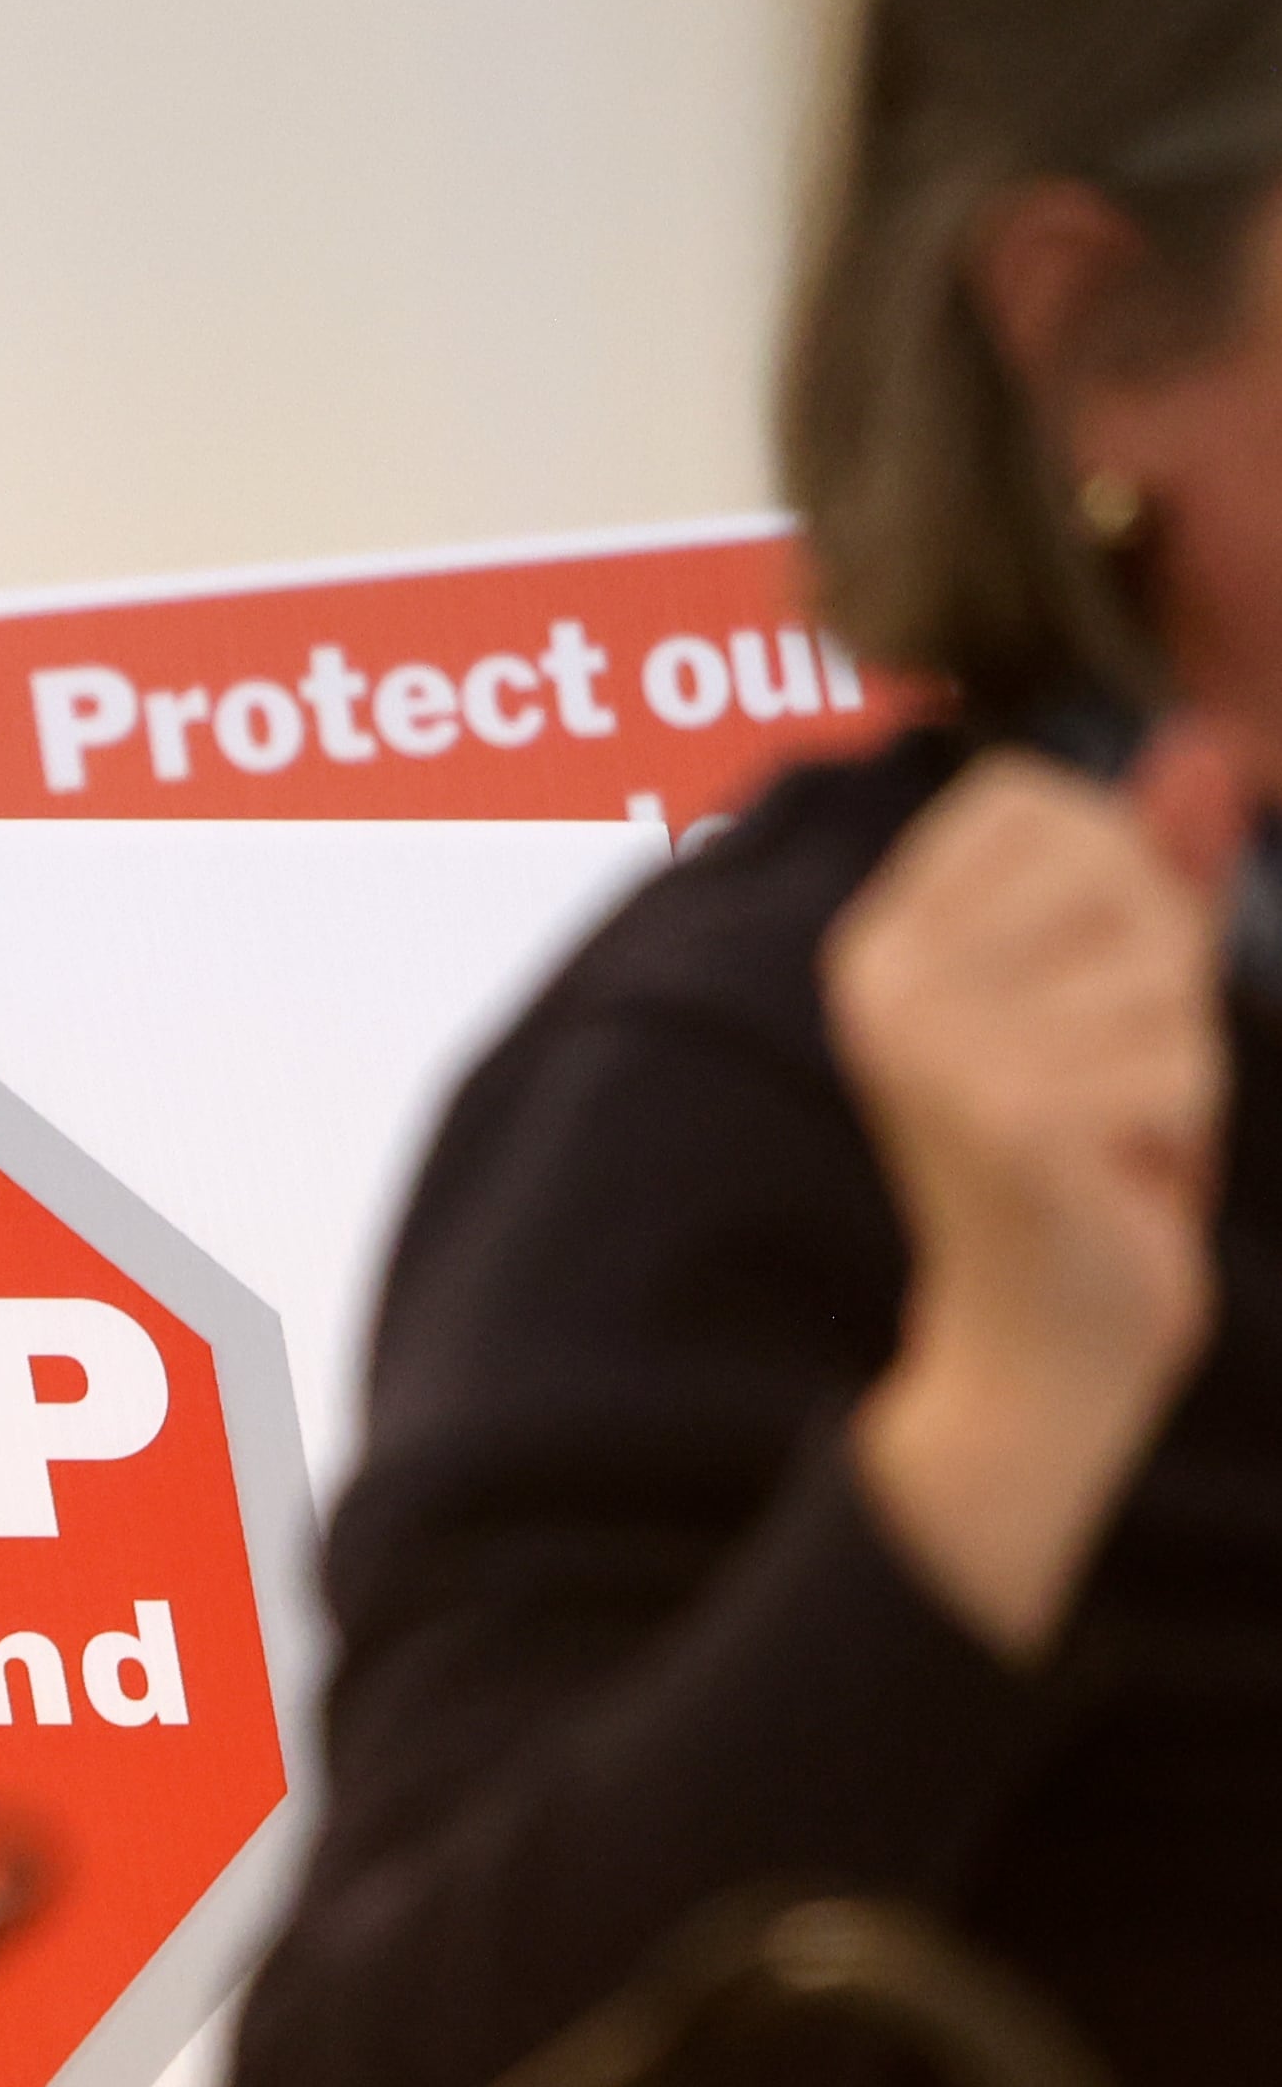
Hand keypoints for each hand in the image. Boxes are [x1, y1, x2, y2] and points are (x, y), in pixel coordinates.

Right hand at [828, 730, 1246, 1657]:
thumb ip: (1149, 862)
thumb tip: (1203, 740)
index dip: (1116, 872)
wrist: (1036, 1347)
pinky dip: (1183, 1128)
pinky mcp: (1007, 1120)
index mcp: (883, 940)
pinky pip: (1181, 1064)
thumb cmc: (1079, 1159)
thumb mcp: (1108, 991)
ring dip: (1182, 1062)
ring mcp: (937, 1051)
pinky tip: (1120, 1176)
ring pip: (1165, 975)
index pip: (1039, 801)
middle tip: (1107, 1075)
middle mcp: (886, 982)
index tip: (1082, 984)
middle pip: (1116, 871)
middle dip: (1163, 973)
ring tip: (1115, 1129)